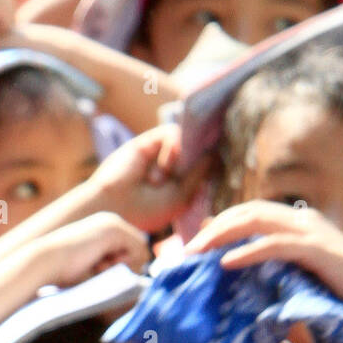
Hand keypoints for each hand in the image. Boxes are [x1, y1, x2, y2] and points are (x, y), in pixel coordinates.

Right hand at [28, 212, 146, 287]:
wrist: (44, 262)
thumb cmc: (63, 272)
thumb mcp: (94, 269)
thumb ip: (114, 267)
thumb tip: (142, 280)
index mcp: (104, 228)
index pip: (134, 250)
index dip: (124, 267)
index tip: (98, 269)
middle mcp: (111, 221)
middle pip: (141, 250)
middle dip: (125, 267)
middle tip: (97, 267)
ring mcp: (113, 223)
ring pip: (142, 252)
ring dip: (123, 267)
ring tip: (97, 265)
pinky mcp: (114, 230)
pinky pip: (140, 253)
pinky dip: (124, 264)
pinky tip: (101, 263)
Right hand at [94, 126, 209, 232]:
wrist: (115, 206)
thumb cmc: (148, 209)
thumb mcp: (181, 196)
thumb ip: (198, 175)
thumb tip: (215, 153)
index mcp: (186, 183)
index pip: (209, 166)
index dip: (218, 164)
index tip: (226, 170)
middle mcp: (177, 166)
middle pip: (201, 149)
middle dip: (204, 156)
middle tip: (198, 172)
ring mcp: (163, 153)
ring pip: (188, 140)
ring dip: (183, 159)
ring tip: (169, 178)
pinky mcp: (151, 141)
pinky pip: (173, 133)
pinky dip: (173, 149)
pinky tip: (163, 168)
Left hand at [183, 201, 342, 318]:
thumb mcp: (309, 282)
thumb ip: (283, 276)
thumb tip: (252, 288)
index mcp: (303, 225)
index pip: (253, 214)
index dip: (222, 226)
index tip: (197, 248)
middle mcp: (306, 220)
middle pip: (248, 211)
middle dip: (214, 227)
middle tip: (187, 251)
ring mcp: (313, 232)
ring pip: (257, 221)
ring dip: (222, 235)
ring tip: (197, 254)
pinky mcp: (319, 251)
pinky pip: (275, 245)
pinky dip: (247, 251)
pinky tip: (226, 264)